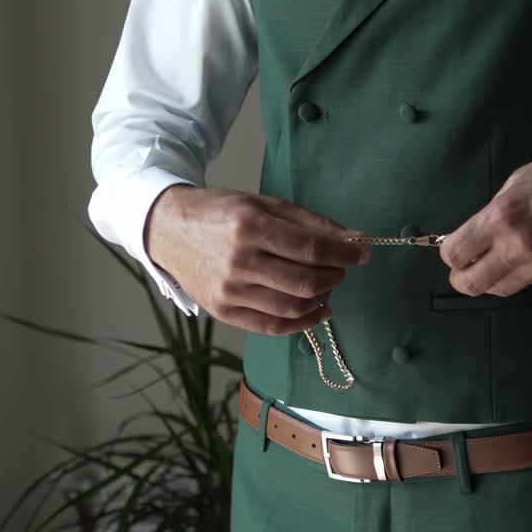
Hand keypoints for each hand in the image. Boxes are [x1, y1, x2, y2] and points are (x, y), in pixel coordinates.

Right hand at [145, 185, 370, 335]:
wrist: (168, 230)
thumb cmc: (220, 213)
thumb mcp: (263, 204)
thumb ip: (309, 222)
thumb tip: (353, 238)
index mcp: (250, 227)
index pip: (311, 248)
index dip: (344, 253)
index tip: (363, 253)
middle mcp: (239, 262)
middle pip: (306, 281)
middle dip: (336, 276)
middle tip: (342, 268)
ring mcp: (229, 291)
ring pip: (293, 307)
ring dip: (322, 298)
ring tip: (327, 285)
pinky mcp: (223, 312)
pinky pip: (272, 327)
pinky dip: (302, 323)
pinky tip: (317, 310)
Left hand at [440, 131, 531, 296]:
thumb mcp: (518, 181)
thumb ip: (493, 211)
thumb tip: (474, 234)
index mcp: (502, 216)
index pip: (456, 254)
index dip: (450, 253)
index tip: (455, 247)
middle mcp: (518, 246)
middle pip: (471, 284)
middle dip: (462, 277)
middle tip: (465, 266)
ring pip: (500, 289)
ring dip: (490, 279)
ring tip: (494, 262)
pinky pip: (528, 282)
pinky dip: (518, 274)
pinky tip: (523, 257)